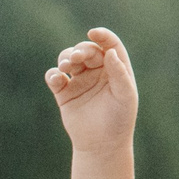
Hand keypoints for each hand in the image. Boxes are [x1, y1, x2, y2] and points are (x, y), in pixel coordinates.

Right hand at [46, 28, 137, 154]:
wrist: (102, 145)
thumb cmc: (119, 120)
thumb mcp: (125, 96)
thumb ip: (119, 73)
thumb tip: (109, 52)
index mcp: (115, 68)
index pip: (109, 45)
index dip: (102, 36)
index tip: (93, 32)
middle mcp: (96, 71)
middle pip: (86, 50)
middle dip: (80, 50)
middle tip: (75, 58)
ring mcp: (79, 81)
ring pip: (68, 60)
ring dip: (64, 59)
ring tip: (65, 66)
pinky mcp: (64, 93)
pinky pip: (55, 78)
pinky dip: (53, 75)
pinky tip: (57, 78)